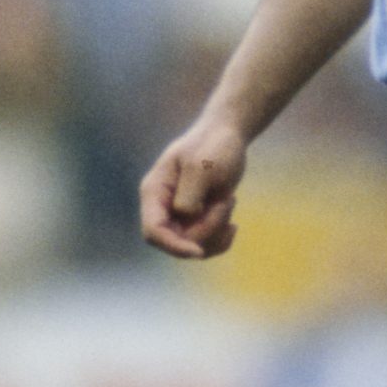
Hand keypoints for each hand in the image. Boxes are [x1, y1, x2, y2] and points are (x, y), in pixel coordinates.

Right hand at [139, 119, 247, 259]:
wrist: (228, 135)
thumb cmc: (213, 145)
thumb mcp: (202, 166)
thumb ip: (189, 194)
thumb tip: (185, 216)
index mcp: (154, 191)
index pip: (153, 231)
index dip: (173, 245)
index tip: (198, 251)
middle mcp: (163, 207)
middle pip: (176, 241)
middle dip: (206, 230)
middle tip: (227, 202)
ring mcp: (179, 216)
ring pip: (193, 246)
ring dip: (216, 231)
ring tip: (229, 201)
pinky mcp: (196, 220)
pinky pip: (204, 245)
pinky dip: (221, 240)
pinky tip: (233, 226)